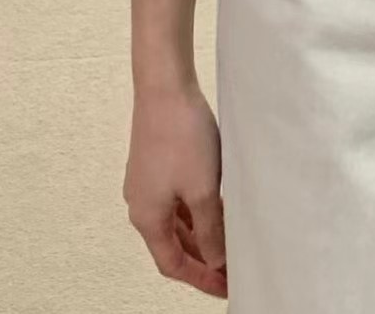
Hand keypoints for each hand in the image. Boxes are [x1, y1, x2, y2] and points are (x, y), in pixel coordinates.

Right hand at [123, 79, 227, 298]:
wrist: (165, 86)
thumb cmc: (181, 135)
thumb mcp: (202, 189)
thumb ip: (210, 229)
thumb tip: (217, 261)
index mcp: (147, 218)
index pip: (173, 264)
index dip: (201, 279)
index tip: (226, 288)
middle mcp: (141, 203)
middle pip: (173, 244)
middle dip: (203, 258)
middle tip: (233, 268)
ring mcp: (147, 183)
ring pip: (176, 221)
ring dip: (201, 233)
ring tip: (231, 241)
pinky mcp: (156, 163)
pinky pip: (176, 199)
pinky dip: (196, 210)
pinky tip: (219, 207)